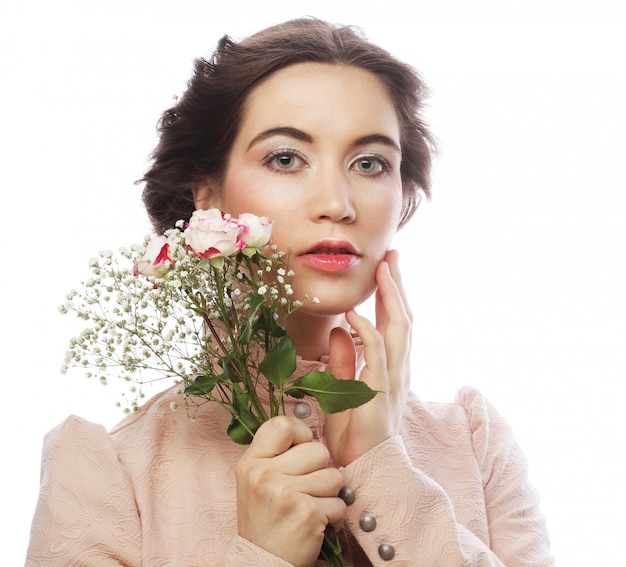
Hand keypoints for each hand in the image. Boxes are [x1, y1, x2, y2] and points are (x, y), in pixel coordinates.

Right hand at [236, 416, 345, 566]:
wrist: (262, 563)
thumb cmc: (264, 519)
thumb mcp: (255, 481)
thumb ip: (275, 454)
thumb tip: (307, 433)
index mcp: (251, 463)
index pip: (282, 424)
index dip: (300, 433)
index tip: (301, 448)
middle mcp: (264, 475)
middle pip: (317, 449)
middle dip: (320, 469)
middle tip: (306, 489)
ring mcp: (285, 494)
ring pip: (334, 475)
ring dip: (329, 494)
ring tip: (310, 506)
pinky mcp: (307, 514)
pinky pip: (340, 502)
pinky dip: (334, 516)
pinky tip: (316, 523)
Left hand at [325, 249, 411, 466]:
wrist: (361, 467)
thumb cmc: (353, 433)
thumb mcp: (343, 388)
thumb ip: (343, 359)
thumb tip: (340, 329)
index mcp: (391, 367)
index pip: (394, 323)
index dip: (391, 295)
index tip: (386, 268)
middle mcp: (398, 368)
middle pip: (403, 318)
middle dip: (397, 286)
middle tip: (392, 256)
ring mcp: (393, 378)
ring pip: (399, 328)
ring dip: (391, 297)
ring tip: (384, 269)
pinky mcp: (380, 390)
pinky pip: (377, 353)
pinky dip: (367, 330)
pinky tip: (354, 314)